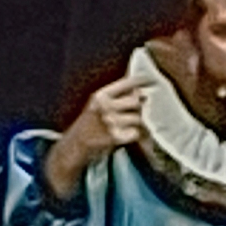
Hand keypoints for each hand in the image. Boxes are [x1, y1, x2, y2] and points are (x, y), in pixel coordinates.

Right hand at [44, 73, 151, 198]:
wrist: (76, 145)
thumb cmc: (89, 124)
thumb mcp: (97, 104)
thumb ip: (116, 97)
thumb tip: (140, 92)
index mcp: (101, 95)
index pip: (127, 83)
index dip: (140, 81)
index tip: (149, 80)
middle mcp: (106, 107)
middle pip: (135, 101)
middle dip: (139, 107)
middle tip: (136, 111)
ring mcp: (111, 122)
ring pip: (137, 118)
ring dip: (137, 122)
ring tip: (131, 125)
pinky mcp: (115, 137)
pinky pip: (135, 132)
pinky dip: (134, 134)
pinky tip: (127, 134)